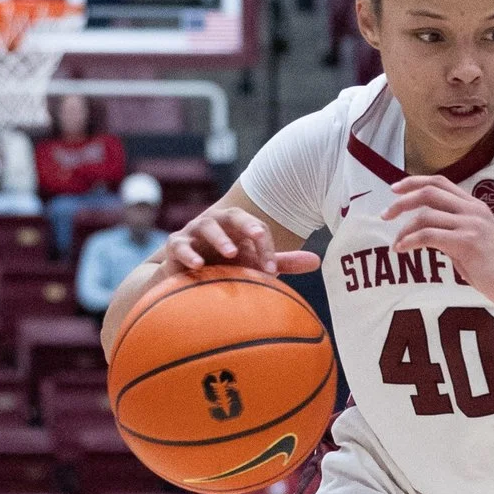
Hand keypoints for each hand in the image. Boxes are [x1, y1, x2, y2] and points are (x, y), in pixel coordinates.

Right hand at [159, 203, 319, 280]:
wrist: (188, 276)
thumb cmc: (226, 266)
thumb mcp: (253, 263)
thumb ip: (282, 262)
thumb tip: (318, 261)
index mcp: (238, 227)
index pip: (256, 229)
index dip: (265, 247)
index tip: (272, 270)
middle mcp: (217, 224)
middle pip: (232, 217)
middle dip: (245, 225)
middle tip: (257, 236)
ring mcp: (194, 233)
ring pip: (206, 227)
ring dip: (219, 239)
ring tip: (231, 253)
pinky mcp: (175, 246)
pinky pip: (180, 246)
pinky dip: (189, 254)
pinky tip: (199, 266)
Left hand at [384, 176, 493, 308]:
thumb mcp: (475, 238)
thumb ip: (454, 228)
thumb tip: (427, 230)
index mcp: (475, 205)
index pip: (439, 182)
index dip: (414, 182)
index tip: (394, 190)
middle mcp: (472, 210)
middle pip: (428, 192)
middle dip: (402, 201)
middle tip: (385, 215)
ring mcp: (470, 225)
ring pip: (425, 215)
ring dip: (404, 229)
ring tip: (396, 244)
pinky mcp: (466, 243)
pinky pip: (428, 236)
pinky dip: (410, 241)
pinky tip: (403, 249)